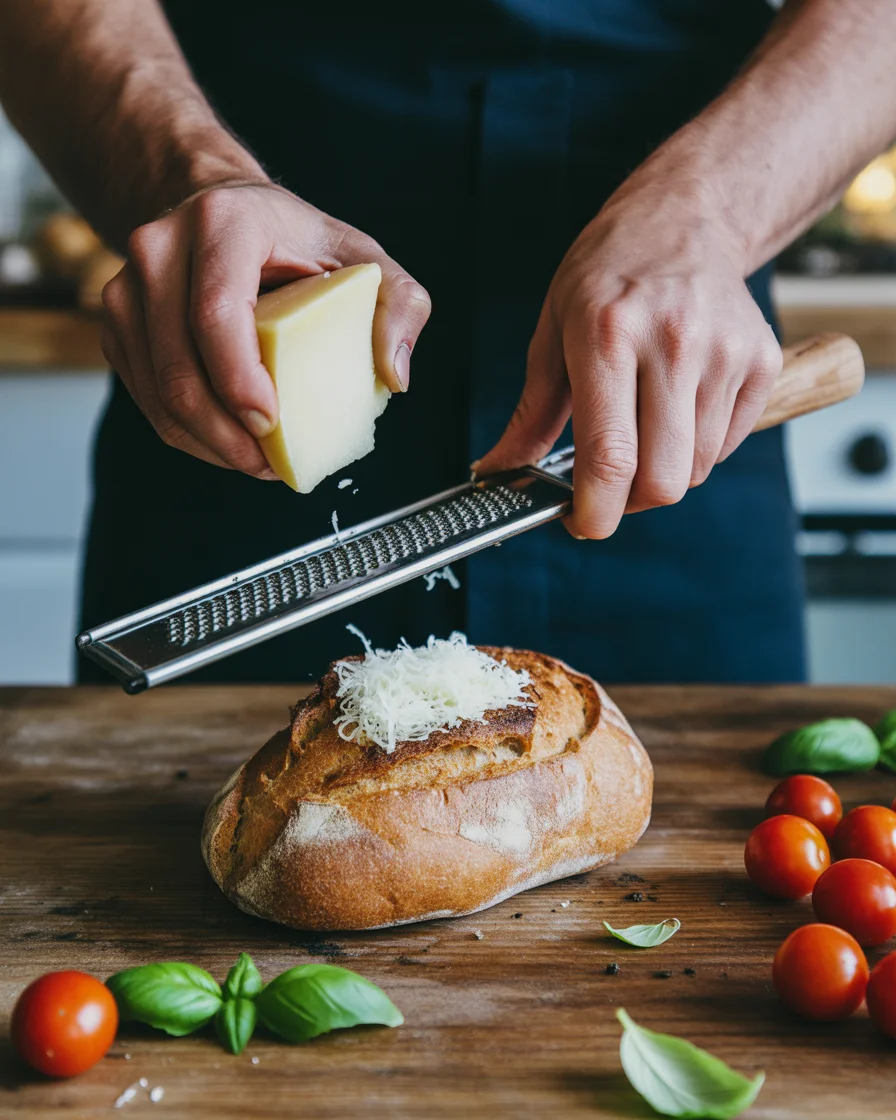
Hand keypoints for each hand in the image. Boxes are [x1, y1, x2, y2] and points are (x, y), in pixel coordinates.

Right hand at [100, 180, 430, 477]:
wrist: (224, 210)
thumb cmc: (297, 241)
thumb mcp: (364, 258)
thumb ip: (400, 305)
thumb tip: (394, 374)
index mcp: (223, 224)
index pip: (216, 315)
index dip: (238, 380)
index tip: (272, 424)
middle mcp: (160, 248)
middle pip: (180, 366)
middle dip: (226, 434)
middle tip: (272, 465)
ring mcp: (128, 287)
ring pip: (158, 391)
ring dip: (208, 443)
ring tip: (258, 463)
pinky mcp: (119, 324)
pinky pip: (147, 398)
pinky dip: (189, 434)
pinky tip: (230, 443)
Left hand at [476, 175, 781, 537]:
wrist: (686, 218)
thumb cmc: (609, 274)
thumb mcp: (553, 331)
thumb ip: (532, 413)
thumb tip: (498, 472)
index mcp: (607, 335)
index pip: (609, 455)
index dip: (594, 509)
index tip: (579, 522)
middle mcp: (672, 343)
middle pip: (664, 481)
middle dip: (630, 501)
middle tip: (607, 483)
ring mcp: (725, 353)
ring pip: (696, 469)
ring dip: (662, 470)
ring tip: (641, 426)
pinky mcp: (761, 361)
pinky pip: (727, 445)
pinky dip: (697, 446)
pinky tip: (676, 405)